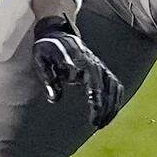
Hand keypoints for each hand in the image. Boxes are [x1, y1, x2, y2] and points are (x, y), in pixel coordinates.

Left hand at [30, 14, 123, 128]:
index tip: (94, 114)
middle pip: (105, 87)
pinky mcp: (101, 69)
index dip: (96, 98)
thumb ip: (48, 78)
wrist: (57, 32)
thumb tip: (54, 99)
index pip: (94, 81)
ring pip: (113, 87)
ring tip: (103, 123)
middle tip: (97, 125)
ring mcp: (99, 65)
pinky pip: (114, 85)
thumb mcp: (41, 59)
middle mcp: (92, 63)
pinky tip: (111, 112)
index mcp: (78, 60)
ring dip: (111, 106)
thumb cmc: (47, 48)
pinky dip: (116, 99)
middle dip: (104, 107)